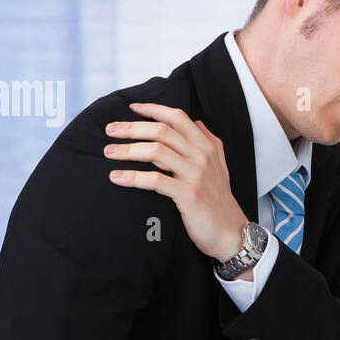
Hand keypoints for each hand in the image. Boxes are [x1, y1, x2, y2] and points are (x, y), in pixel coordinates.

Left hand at [105, 102, 247, 261]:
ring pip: (156, 151)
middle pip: (162, 131)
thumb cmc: (220, 200)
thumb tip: (196, 122)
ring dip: (128, 150)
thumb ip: (209, 142)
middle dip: (132, 128)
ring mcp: (196, 174)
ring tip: (108, 152)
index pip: (178, 117)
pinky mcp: (188, 194)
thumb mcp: (220, 166)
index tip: (132, 107)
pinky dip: (132, 177)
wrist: (231, 232)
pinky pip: (155, 180)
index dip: (153, 109)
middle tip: (110, 130)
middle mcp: (202, 156)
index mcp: (207, 146)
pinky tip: (116, 177)